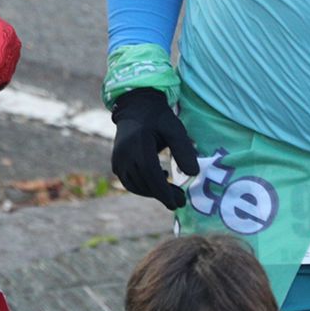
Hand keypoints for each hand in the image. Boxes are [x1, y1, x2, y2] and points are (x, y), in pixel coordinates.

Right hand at [108, 87, 195, 210]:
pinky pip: (128, 181)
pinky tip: (156, 179)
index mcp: (139, 143)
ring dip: (152, 192)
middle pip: (143, 182)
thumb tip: (193, 173)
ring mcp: (117, 159)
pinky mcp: (116, 163)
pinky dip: (142, 186)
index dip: (164, 191)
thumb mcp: (175, 130)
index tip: (178, 203)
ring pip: (134, 185)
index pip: (150, 173)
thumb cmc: (159, 118)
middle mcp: (124, 153)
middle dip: (162, 195)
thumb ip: (184, 150)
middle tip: (180, 201)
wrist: (135, 107)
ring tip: (170, 190)